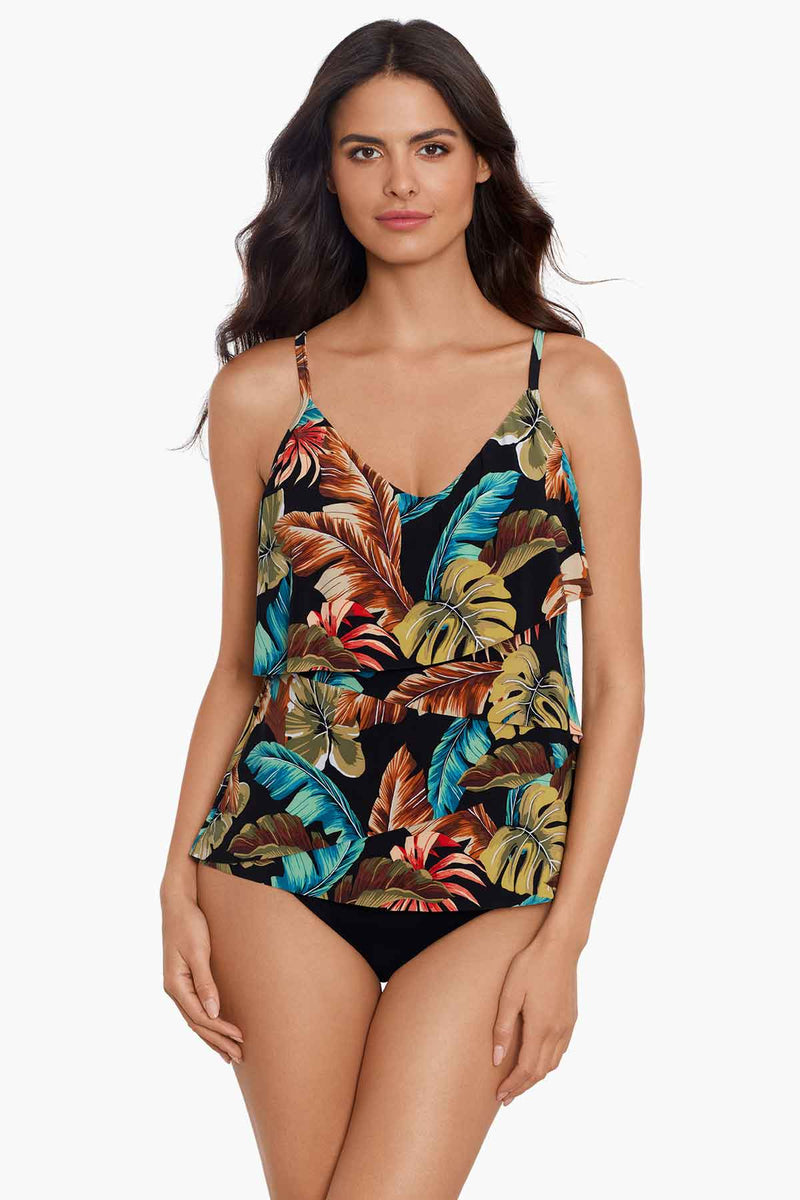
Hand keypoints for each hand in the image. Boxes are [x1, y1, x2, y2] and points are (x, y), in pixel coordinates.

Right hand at [161, 885, 244, 1064]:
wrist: (177, 903)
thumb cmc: (189, 924)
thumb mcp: (198, 951)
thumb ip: (205, 982)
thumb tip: (213, 1012)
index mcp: (175, 985)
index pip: (200, 1016)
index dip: (221, 1030)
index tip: (241, 1038)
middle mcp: (174, 989)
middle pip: (197, 1024)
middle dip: (218, 1042)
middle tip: (240, 1057)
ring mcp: (177, 986)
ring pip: (195, 1019)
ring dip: (212, 1037)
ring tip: (229, 1054)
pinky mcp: (184, 979)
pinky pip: (196, 1008)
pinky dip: (207, 1023)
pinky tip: (217, 1030)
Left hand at [491, 933, 578, 1103]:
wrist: (560, 947)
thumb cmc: (531, 965)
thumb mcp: (510, 993)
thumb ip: (503, 1028)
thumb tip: (497, 1059)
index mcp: (540, 1028)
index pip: (526, 1070)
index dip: (513, 1086)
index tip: (500, 1096)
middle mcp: (557, 1032)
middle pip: (540, 1072)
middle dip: (522, 1087)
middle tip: (506, 1097)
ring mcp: (567, 1026)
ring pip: (552, 1064)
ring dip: (535, 1077)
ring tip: (519, 1083)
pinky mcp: (571, 1019)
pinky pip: (560, 1051)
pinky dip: (547, 1063)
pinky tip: (538, 1061)